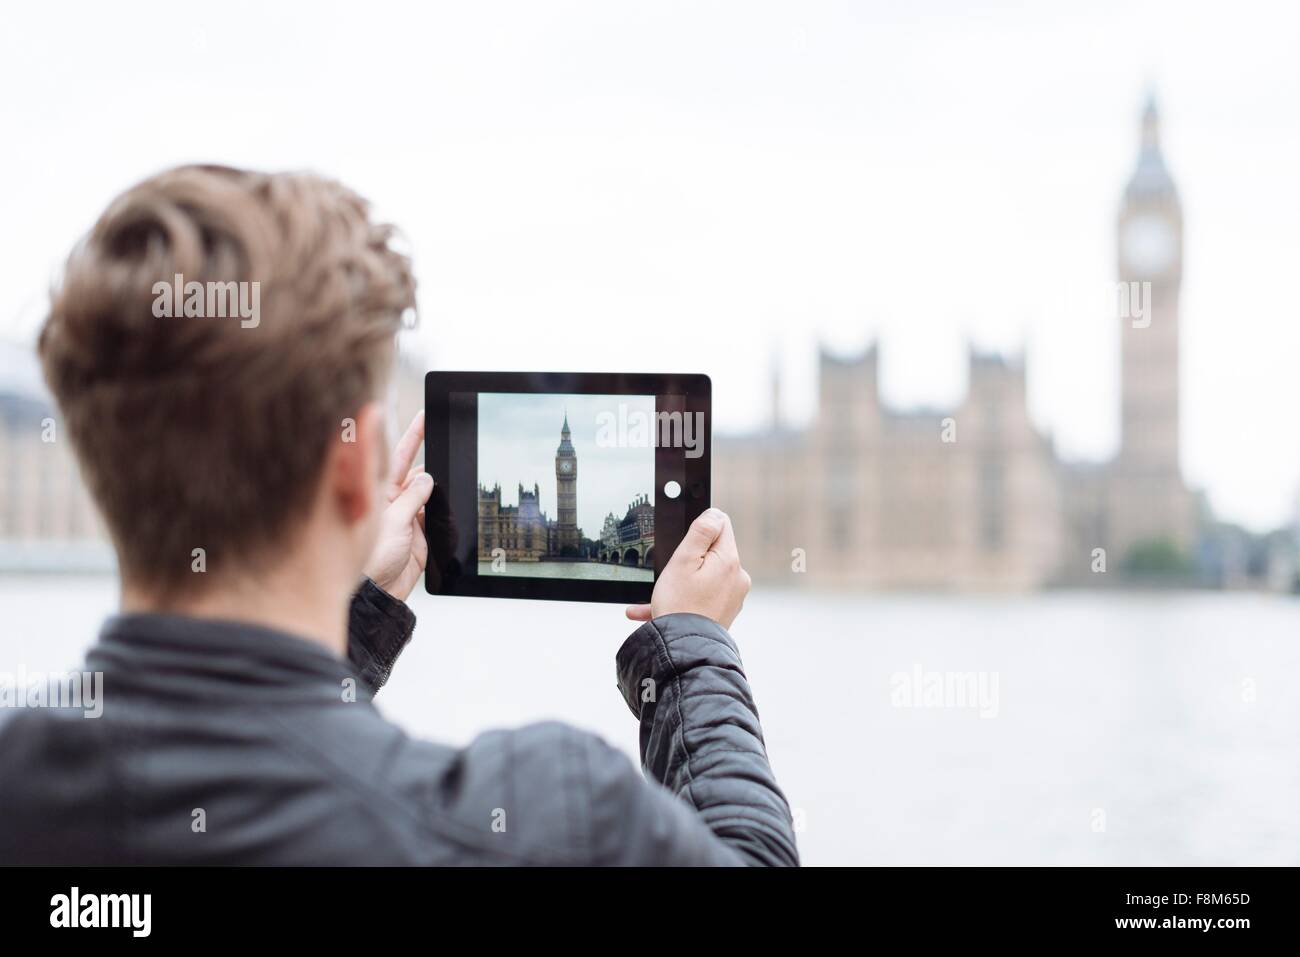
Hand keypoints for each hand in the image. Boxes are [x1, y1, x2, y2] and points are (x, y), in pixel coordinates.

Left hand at [363, 411, 432, 600]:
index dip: (412, 437)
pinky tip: (448, 519)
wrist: (377, 595)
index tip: (426, 417)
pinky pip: (437, 522)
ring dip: (440, 496)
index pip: (398, 457)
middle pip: (417, 476)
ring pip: (430, 499)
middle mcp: (393, 504)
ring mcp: (407, 521)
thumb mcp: (394, 521)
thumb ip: (413, 497)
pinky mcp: (420, 540)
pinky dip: (445, 519)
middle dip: (433, 467)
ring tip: (446, 497)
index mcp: (379, 493)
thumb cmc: (370, 560)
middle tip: (450, 453)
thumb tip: (428, 477)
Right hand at [625, 508, 750, 629]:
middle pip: (713, 552)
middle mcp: (737, 577)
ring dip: (681, 582)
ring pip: (704, 577)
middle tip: (671, 575)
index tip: (685, 544)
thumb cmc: (679, 605)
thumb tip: (715, 513)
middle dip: (689, 559)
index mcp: (730, 560)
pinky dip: (684, 600)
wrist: (684, 650)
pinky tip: (656, 610)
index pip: (721, 524)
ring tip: (658, 598)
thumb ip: (701, 531)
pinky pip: (703, 597)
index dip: (699, 529)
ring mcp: (733, 596)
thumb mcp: (683, 560)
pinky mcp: (725, 612)